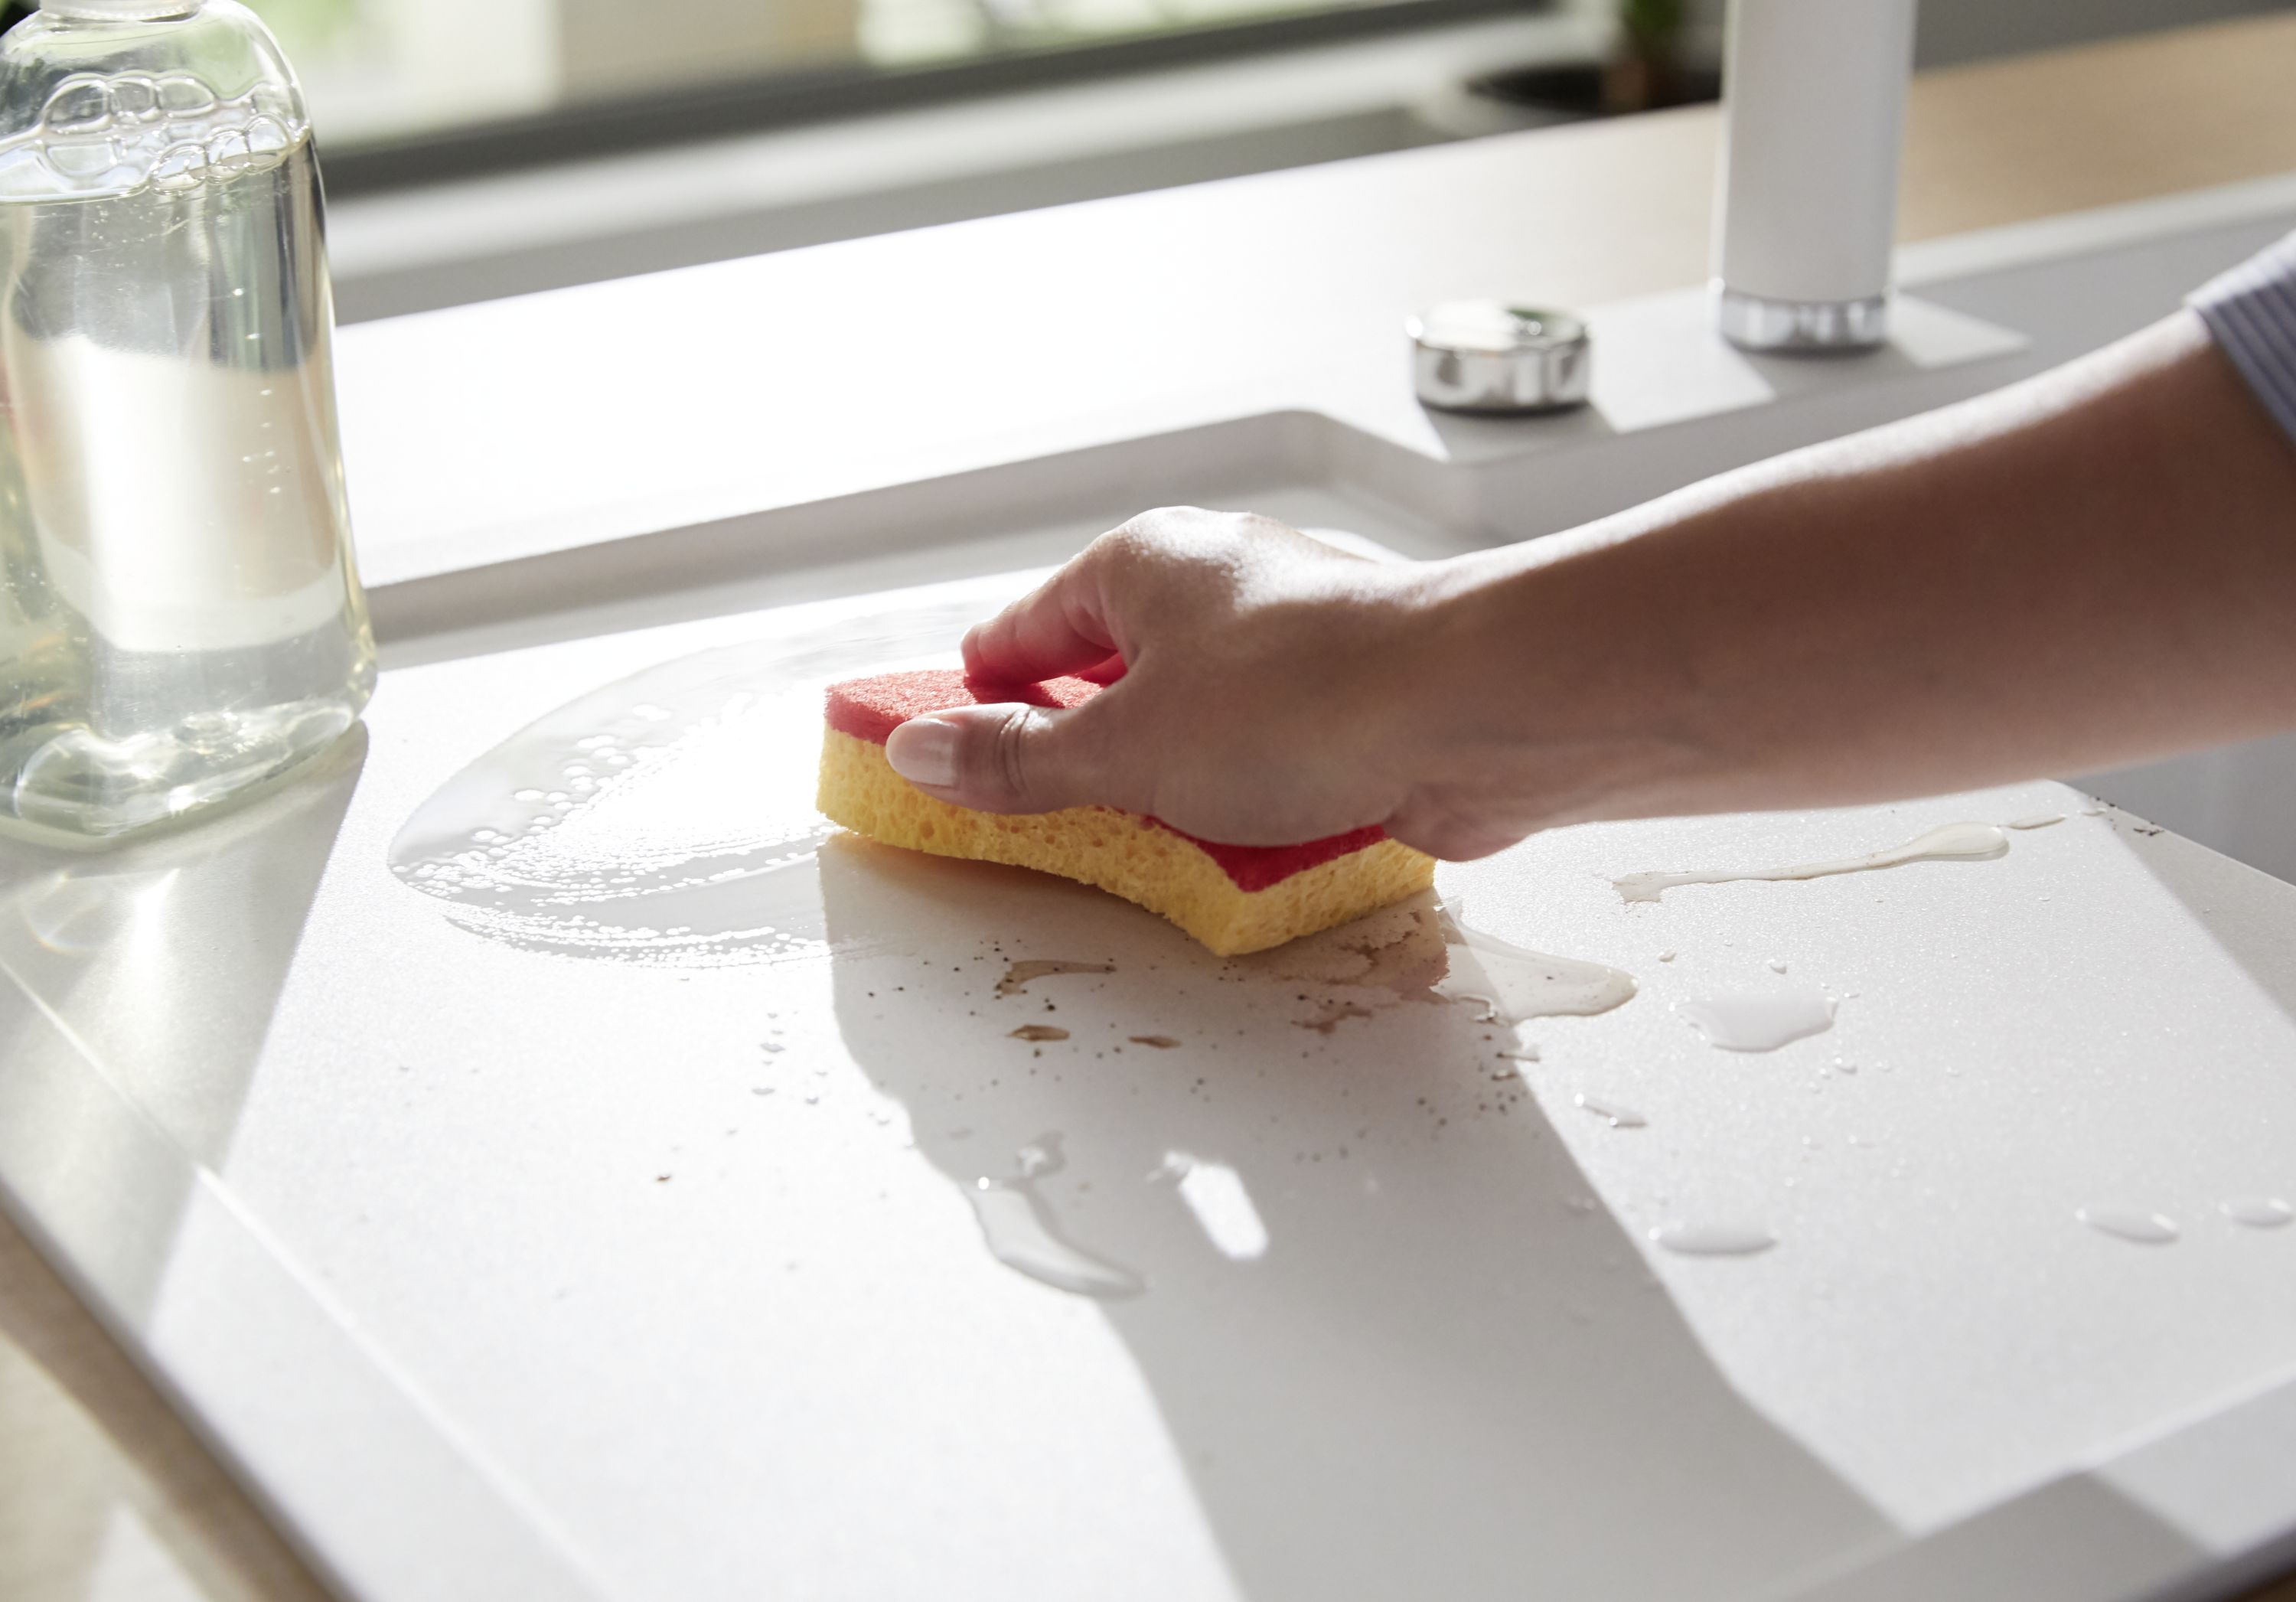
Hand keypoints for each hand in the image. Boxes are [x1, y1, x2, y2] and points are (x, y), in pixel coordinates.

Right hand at [881, 507, 1526, 858]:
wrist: (1480, 708)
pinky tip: (1245, 847)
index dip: (979, 693)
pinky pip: (1269, 761)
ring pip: (1196, 726)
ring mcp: (1289, 644)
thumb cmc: (1306, 698)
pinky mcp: (1351, 703)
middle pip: (1113, 678)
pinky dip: (1248, 806)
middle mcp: (1217, 589)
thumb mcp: (1126, 747)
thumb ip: (1019, 759)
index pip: (1025, 628)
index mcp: (1142, 564)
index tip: (940, 751)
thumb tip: (922, 751)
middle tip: (1044, 821)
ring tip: (1156, 845)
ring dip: (1173, 792)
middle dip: (1084, 757)